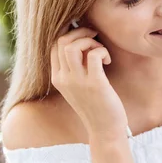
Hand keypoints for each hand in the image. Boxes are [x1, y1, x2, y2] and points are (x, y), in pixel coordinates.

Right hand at [50, 26, 128, 142]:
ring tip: (101, 51)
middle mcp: (63, 78)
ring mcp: (77, 82)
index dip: (70, 33)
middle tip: (95, 38)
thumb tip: (82, 41)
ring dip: (90, 41)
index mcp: (58, 78)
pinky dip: (102, 51)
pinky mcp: (95, 84)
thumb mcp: (78, 86)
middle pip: (62, 40)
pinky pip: (94, 55)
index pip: (54, 44)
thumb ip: (76, 67)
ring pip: (73, 46)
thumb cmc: (96, 105)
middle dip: (81, 32)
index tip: (86, 36)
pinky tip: (108, 61)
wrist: (105, 130)